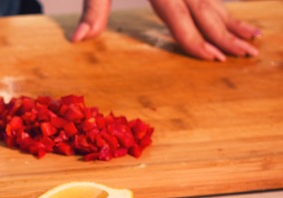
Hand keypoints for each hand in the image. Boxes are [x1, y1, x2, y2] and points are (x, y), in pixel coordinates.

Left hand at [71, 0, 260, 60]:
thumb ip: (93, 9)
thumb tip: (78, 40)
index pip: (179, 16)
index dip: (195, 39)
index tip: (212, 58)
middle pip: (205, 8)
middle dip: (226, 33)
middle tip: (247, 55)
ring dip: (232, 18)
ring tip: (252, 37)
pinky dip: (222, 3)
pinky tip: (232, 15)